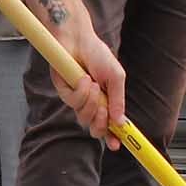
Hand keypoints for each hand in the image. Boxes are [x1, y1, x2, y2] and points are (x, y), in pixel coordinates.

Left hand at [58, 27, 128, 143]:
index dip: (114, 138)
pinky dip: (81, 91)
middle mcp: (93, 104)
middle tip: (104, 112)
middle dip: (100, 124)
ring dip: (91, 103)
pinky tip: (84, 78)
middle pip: (95, 129)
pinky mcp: (65, 93)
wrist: (78, 40)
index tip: (117, 145)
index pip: (111, 126)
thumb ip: (118, 100)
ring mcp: (78, 100)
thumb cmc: (98, 55)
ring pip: (84, 117)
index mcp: (108, 102)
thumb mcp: (116, 77)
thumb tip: (120, 122)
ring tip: (95, 85)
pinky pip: (73, 102)